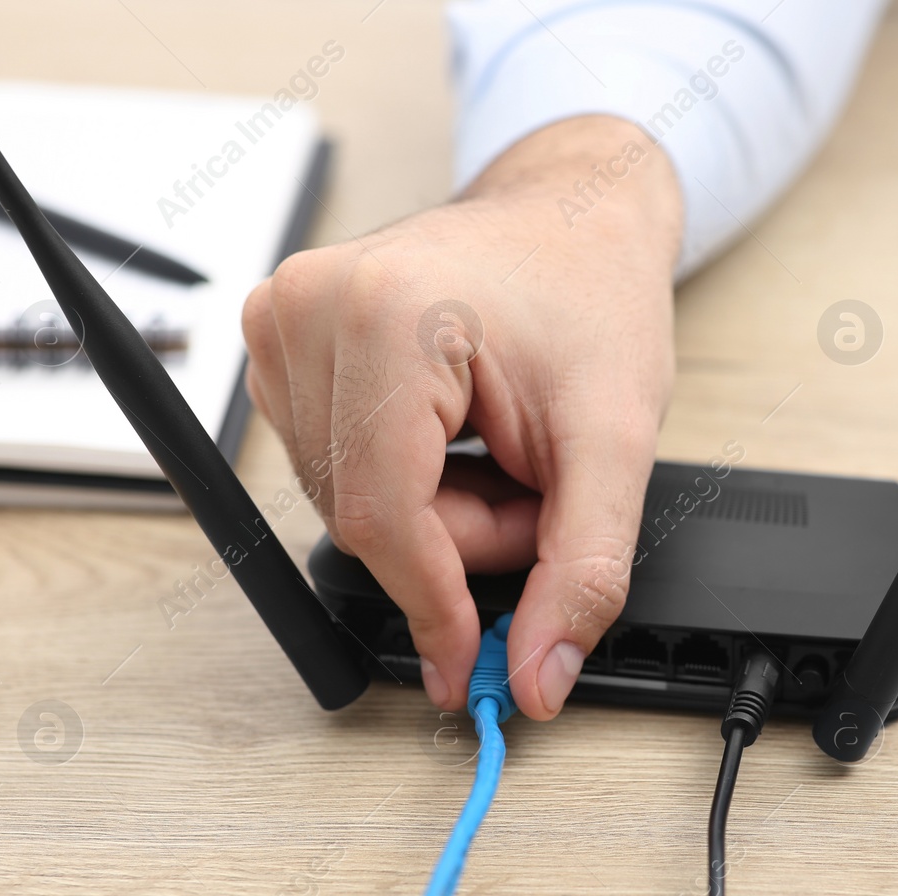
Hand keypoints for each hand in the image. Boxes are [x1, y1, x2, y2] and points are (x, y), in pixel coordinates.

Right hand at [242, 115, 681, 719]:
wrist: (571, 216)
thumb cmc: (593, 295)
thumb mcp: (616, 440)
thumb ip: (583, 569)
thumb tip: (536, 676)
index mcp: (386, 314)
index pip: (382, 517)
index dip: (432, 608)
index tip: (468, 667)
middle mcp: (311, 307)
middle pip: (366, 518)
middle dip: (461, 541)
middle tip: (536, 497)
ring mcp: (284, 321)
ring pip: (349, 503)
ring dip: (437, 516)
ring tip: (504, 453)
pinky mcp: (282, 340)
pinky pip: (333, 468)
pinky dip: (407, 484)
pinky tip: (459, 438)